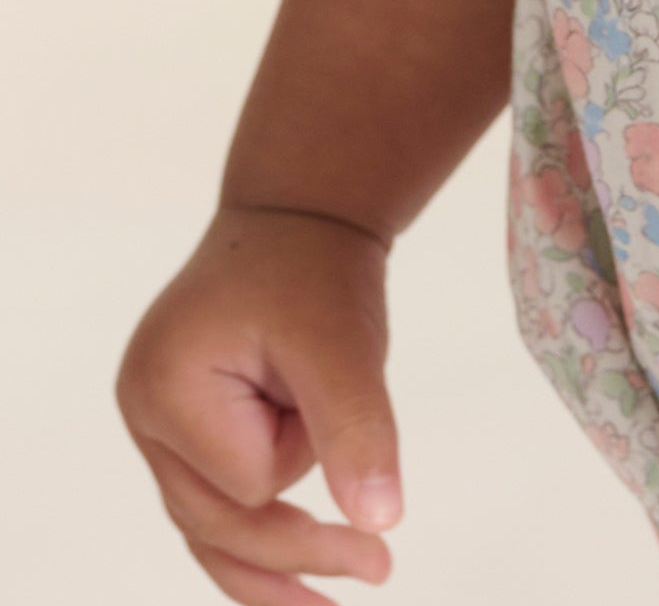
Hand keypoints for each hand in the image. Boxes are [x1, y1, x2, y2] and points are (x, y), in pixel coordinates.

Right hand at [118, 206, 401, 601]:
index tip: (326, 383)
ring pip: (211, 532)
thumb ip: (357, 430)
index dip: (305, 450)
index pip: (246, 482)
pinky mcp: (180, 434)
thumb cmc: (316, 273)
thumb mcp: (345, 344)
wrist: (300, 220)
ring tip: (343, 596)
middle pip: (219, 523)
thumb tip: (381, 522)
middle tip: (384, 568)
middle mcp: (143, 413)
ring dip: (277, 563)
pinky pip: (211, 512)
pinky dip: (252, 550)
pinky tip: (297, 590)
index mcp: (165, 385)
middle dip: (299, 543)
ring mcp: (155, 427)